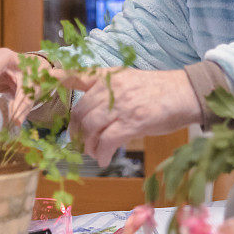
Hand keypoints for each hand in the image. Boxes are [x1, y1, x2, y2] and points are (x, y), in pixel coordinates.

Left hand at [53, 67, 201, 166]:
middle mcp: (113, 87)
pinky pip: (107, 141)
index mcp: (110, 76)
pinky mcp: (133, 121)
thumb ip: (110, 92)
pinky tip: (104, 159)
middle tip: (79, 143)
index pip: (78, 73)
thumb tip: (93, 114)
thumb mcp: (131, 81)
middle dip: (76, 131)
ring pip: (91, 128)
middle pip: (80, 111)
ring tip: (93, 153)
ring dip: (88, 145)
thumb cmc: (161, 91)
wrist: (187, 93)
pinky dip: (102, 153)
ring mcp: (122, 104)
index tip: (45, 80)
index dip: (59, 77)